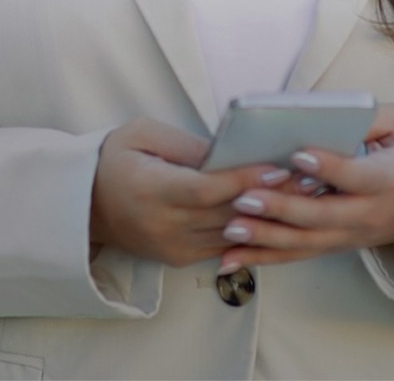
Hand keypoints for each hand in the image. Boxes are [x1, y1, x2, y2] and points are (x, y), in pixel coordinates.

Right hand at [92, 118, 291, 267]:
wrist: (84, 203)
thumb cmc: (114, 159)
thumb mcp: (142, 135)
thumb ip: (185, 145)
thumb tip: (229, 153)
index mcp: (149, 190)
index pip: (206, 190)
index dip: (244, 180)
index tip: (278, 166)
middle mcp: (162, 225)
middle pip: (227, 215)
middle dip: (270, 197)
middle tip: (308, 180)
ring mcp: (172, 247)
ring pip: (231, 234)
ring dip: (269, 218)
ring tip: (303, 197)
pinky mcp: (180, 259)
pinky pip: (224, 245)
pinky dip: (251, 231)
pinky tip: (276, 215)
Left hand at [215, 102, 393, 274]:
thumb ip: (369, 116)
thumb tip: (325, 112)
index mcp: (389, 179)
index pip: (357, 176)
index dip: (329, 168)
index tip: (297, 155)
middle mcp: (369, 214)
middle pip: (323, 216)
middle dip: (282, 209)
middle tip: (245, 198)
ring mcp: (352, 235)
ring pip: (307, 242)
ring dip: (266, 239)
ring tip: (231, 229)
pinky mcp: (336, 245)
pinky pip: (299, 254)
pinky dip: (264, 258)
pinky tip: (231, 258)